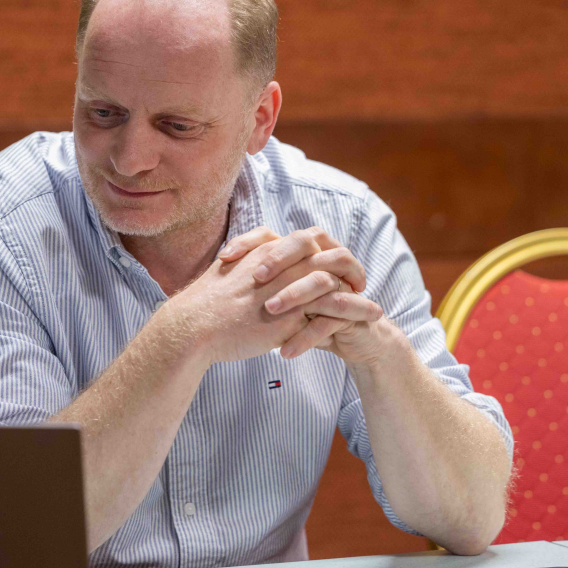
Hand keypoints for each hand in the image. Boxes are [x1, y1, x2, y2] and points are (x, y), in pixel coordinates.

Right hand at [162, 227, 365, 364]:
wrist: (194, 327)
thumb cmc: (205, 305)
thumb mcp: (229, 269)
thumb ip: (248, 258)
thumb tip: (258, 259)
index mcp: (268, 250)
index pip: (310, 240)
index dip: (328, 250)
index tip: (339, 264)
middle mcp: (282, 264)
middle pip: (330, 254)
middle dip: (351, 266)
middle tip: (361, 281)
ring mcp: (289, 288)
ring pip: (337, 282)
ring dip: (359, 295)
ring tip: (374, 309)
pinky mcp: (292, 315)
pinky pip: (332, 310)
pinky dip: (353, 313)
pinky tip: (367, 321)